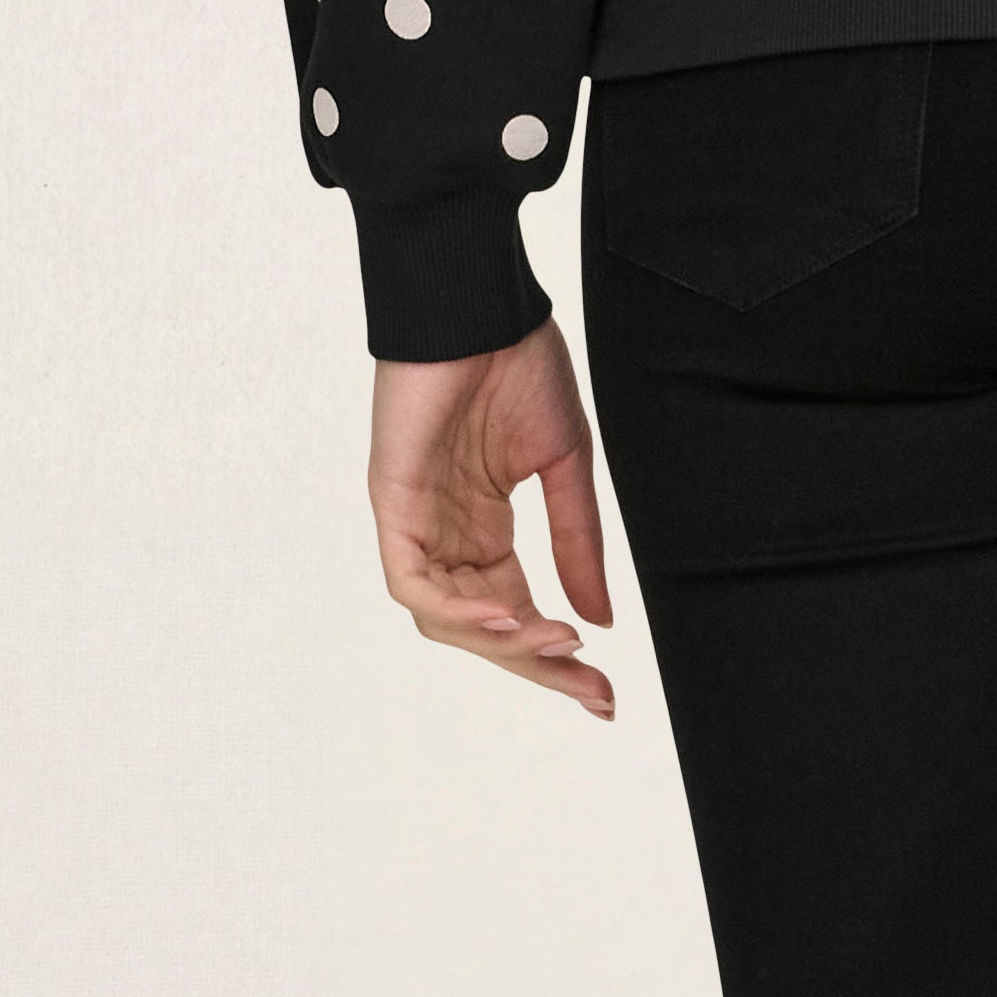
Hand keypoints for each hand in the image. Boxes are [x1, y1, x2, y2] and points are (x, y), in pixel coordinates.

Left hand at [368, 325, 615, 719]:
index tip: (602, 693)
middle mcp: (447, 534)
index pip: (516, 613)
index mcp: (485, 528)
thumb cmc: (517, 364)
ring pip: (444, 617)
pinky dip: (455, 609)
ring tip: (555, 645)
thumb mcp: (563, 466)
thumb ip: (576, 544)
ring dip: (501, 642)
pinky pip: (412, 580)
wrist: (481, 302)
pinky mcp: (393, 500)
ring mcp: (416, 520)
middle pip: (482, 629)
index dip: (555, 656)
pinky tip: (504, 617)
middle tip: (591, 690)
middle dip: (537, 665)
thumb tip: (601, 621)